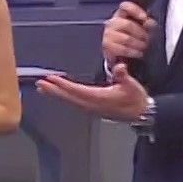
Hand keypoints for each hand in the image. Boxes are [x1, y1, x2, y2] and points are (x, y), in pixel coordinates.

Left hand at [35, 64, 151, 121]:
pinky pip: (75, 104)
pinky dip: (65, 98)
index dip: (62, 85)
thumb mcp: (132, 85)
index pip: (76, 90)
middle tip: (39, 84)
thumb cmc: (136, 99)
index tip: (50, 79)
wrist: (142, 114)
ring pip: (70, 101)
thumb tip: (119, 68)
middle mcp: (92, 105)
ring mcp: (92, 109)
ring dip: (57, 95)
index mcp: (99, 98)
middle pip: (68, 97)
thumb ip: (123, 76)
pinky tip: (61, 95)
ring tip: (44, 89)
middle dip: (53, 91)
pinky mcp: (93, 110)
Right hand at [103, 2, 156, 61]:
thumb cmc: (134, 38)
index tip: (145, 18)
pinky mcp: (107, 46)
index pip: (125, 6)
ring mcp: (108, 34)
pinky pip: (122, 49)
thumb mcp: (143, 28)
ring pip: (126, 38)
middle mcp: (112, 22)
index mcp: (121, 14)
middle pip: (127, 24)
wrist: (121, 54)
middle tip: (147, 39)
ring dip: (138, 44)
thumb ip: (148, 23)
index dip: (135, 10)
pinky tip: (138, 53)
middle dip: (140, 33)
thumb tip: (148, 22)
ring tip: (144, 47)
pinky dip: (132, 52)